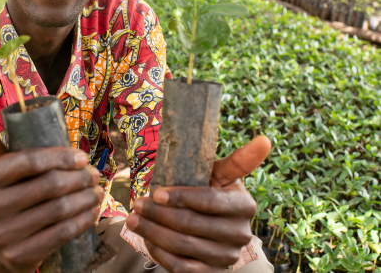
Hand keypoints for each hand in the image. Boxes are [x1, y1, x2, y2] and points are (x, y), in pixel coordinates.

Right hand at [0, 103, 103, 272]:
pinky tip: (92, 211)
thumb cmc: (3, 191)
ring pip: (60, 209)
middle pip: (50, 186)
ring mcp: (3, 235)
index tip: (82, 156)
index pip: (30, 161)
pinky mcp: (19, 256)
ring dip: (86, 197)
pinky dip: (83, 220)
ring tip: (97, 190)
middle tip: (94, 174)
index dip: (61, 157)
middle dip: (80, 177)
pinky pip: (62, 234)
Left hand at [126, 135, 271, 272]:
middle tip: (136, 205)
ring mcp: (228, 256)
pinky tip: (147, 240)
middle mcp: (241, 233)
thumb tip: (265, 140)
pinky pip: (183, 269)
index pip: (209, 201)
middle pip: (191, 225)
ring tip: (133, 220)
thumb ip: (238, 160)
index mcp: (244, 204)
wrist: (214, 223)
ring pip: (183, 247)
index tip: (156, 192)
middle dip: (158, 215)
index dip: (181, 197)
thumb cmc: (212, 189)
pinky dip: (161, 254)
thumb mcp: (222, 174)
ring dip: (153, 233)